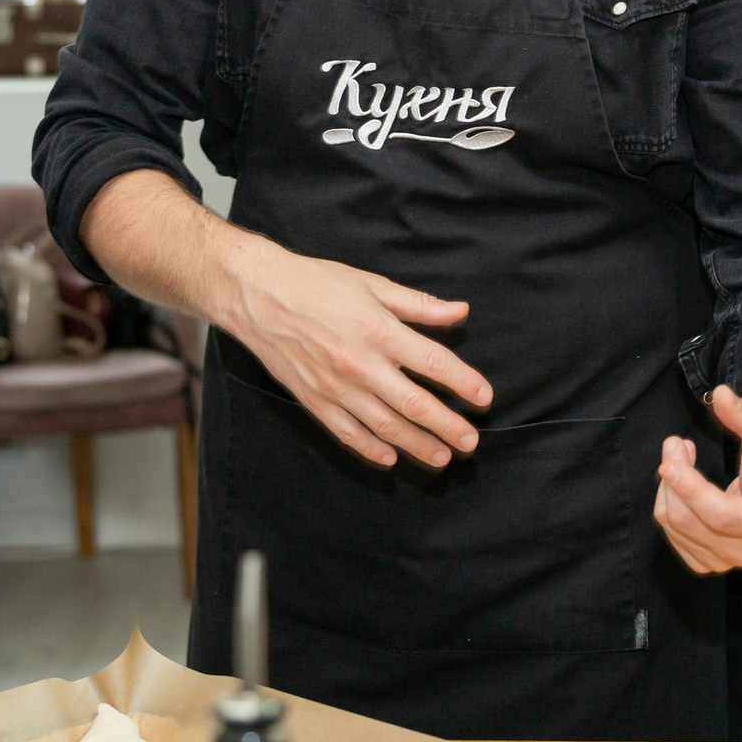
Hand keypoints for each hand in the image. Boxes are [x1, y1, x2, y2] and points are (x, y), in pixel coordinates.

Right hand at [222, 240, 491, 468]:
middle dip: (447, 426)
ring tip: (442, 458)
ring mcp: (335, 386)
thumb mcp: (372, 284)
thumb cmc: (316, 283)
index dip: (463, 383)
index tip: (483, 398)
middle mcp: (360, 363)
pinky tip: (390, 458)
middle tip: (471, 443)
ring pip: (385, 426)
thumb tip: (460, 312)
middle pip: (414, 404)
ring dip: (417, 445)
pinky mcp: (314, 401)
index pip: (432, 363)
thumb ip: (418, 305)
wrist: (257, 295)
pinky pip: (347, 433)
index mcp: (378, 329)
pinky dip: (370, 449)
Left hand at [651, 377, 741, 572]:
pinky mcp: (710, 560)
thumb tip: (720, 394)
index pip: (720, 515)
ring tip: (683, 454)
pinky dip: (669, 504)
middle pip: (688, 520)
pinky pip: (674, 535)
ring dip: (669, 486)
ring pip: (675, 526)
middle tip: (677, 441)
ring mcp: (725, 559)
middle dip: (674, 477)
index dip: (691, 490)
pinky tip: (683, 483)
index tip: (668, 463)